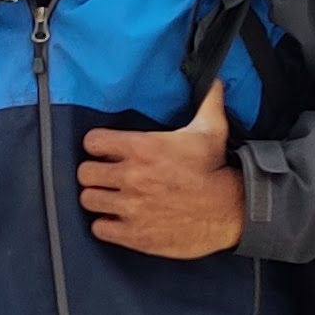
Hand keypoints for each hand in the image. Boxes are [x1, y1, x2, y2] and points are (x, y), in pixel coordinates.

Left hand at [79, 83, 244, 258]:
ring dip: (98, 199)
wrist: (229, 210)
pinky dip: (106, 225)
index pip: (92, 142)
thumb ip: (207, 101)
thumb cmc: (216, 169)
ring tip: (110, 198)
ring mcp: (130, 207)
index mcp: (142, 148)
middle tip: (105, 177)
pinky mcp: (134, 234)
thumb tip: (215, 80)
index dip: (97, 145)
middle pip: (85, 173)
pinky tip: (117, 220)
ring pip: (89, 200)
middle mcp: (131, 177)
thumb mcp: (211, 129)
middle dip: (93, 173)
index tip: (105, 151)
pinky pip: (100, 229)